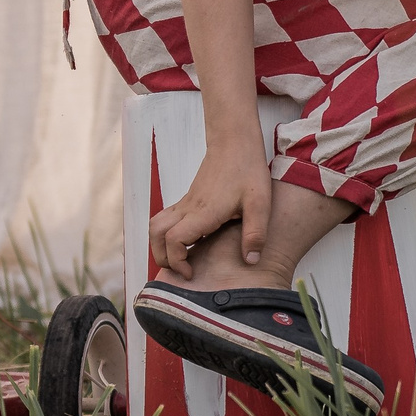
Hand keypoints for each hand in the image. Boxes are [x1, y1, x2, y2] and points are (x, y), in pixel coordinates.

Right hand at [148, 141, 272, 278]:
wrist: (234, 142)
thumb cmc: (247, 170)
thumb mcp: (260, 203)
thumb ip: (255, 233)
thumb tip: (251, 261)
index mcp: (204, 212)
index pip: (174, 240)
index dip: (177, 262)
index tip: (191, 273)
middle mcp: (189, 208)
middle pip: (155, 234)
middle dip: (161, 257)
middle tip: (181, 271)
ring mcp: (186, 202)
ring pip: (156, 225)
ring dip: (160, 245)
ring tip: (180, 259)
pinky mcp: (188, 199)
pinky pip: (166, 219)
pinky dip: (167, 235)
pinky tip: (189, 243)